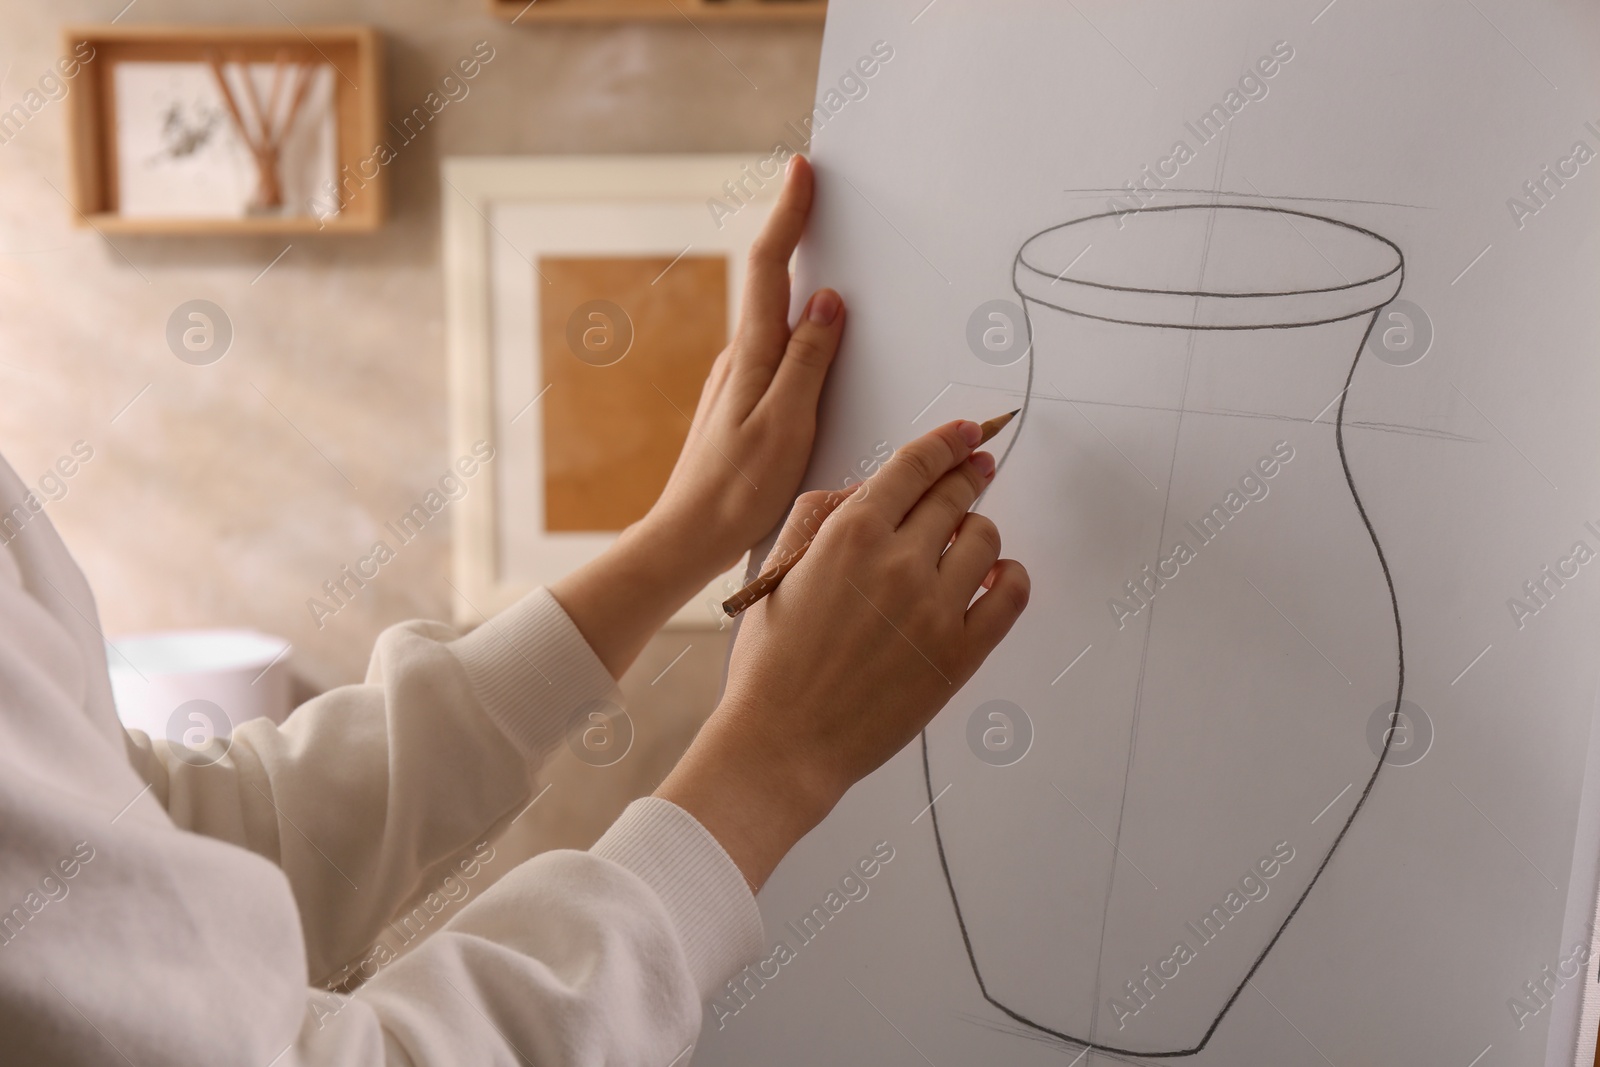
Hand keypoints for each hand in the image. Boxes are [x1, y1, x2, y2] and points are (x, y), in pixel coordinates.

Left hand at [648, 153, 844, 579]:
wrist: (688, 539)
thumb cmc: (738, 491)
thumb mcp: (786, 424)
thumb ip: (808, 361)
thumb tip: (827, 300)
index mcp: (752, 357)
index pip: (772, 267)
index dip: (789, 214)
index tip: (802, 170)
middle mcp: (739, 360)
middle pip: (770, 281)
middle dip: (793, 232)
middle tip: (816, 192)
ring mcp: (738, 382)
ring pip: (773, 316)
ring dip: (795, 278)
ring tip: (820, 245)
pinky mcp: (742, 405)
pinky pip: (776, 349)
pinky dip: (797, 326)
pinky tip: (812, 334)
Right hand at [655, 420, 1030, 889]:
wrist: (785, 741)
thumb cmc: (772, 662)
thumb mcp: (778, 569)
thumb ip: (821, 516)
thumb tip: (868, 491)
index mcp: (850, 534)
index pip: (915, 466)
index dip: (948, 442)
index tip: (967, 434)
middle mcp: (899, 563)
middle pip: (955, 496)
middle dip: (968, 476)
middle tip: (976, 471)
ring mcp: (936, 608)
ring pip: (986, 539)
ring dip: (978, 530)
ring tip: (965, 542)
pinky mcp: (960, 653)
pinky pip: (1012, 596)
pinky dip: (1011, 577)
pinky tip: (997, 577)